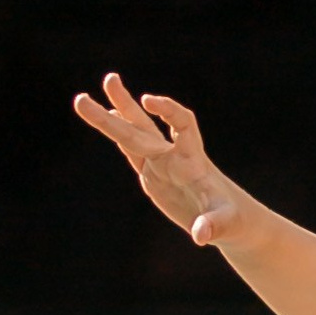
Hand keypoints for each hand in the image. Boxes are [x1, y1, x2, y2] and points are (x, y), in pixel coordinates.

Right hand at [71, 75, 247, 242]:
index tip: (149, 100)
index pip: (182, 124)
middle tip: (108, 79)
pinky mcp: (152, 175)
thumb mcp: (225, 223)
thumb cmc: (232, 218)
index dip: (168, 111)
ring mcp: (161, 163)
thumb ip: (213, 226)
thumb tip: (201, 236)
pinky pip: (132, 151)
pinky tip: (105, 116)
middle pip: (145, 126)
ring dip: (111, 116)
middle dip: (125, 104)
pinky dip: (118, 135)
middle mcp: (174, 155)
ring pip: (133, 134)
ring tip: (83, 98)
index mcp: (193, 159)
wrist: (229, 218)